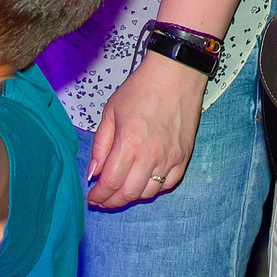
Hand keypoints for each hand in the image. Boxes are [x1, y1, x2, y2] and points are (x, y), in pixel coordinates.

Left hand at [85, 54, 204, 207]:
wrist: (176, 75)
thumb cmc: (142, 88)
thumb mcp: (111, 112)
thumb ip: (100, 145)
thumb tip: (94, 172)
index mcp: (129, 144)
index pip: (111, 183)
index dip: (99, 195)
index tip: (92, 198)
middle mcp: (151, 156)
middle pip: (129, 194)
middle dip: (112, 201)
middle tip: (103, 200)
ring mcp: (170, 158)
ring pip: (148, 193)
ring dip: (131, 196)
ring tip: (121, 191)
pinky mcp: (183, 157)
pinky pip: (168, 184)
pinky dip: (154, 188)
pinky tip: (144, 182)